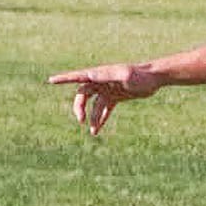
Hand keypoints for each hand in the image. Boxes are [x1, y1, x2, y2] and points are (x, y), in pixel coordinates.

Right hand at [47, 62, 161, 134]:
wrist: (154, 79)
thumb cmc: (140, 75)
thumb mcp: (124, 75)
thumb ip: (108, 75)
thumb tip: (90, 74)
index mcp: (99, 74)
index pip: (78, 77)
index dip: (64, 79)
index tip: (51, 80)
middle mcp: (101, 82)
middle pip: (83, 95)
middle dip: (79, 107)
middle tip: (80, 120)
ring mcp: (107, 90)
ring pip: (94, 105)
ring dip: (92, 117)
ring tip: (93, 131)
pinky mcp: (116, 97)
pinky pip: (104, 109)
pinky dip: (101, 118)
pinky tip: (98, 129)